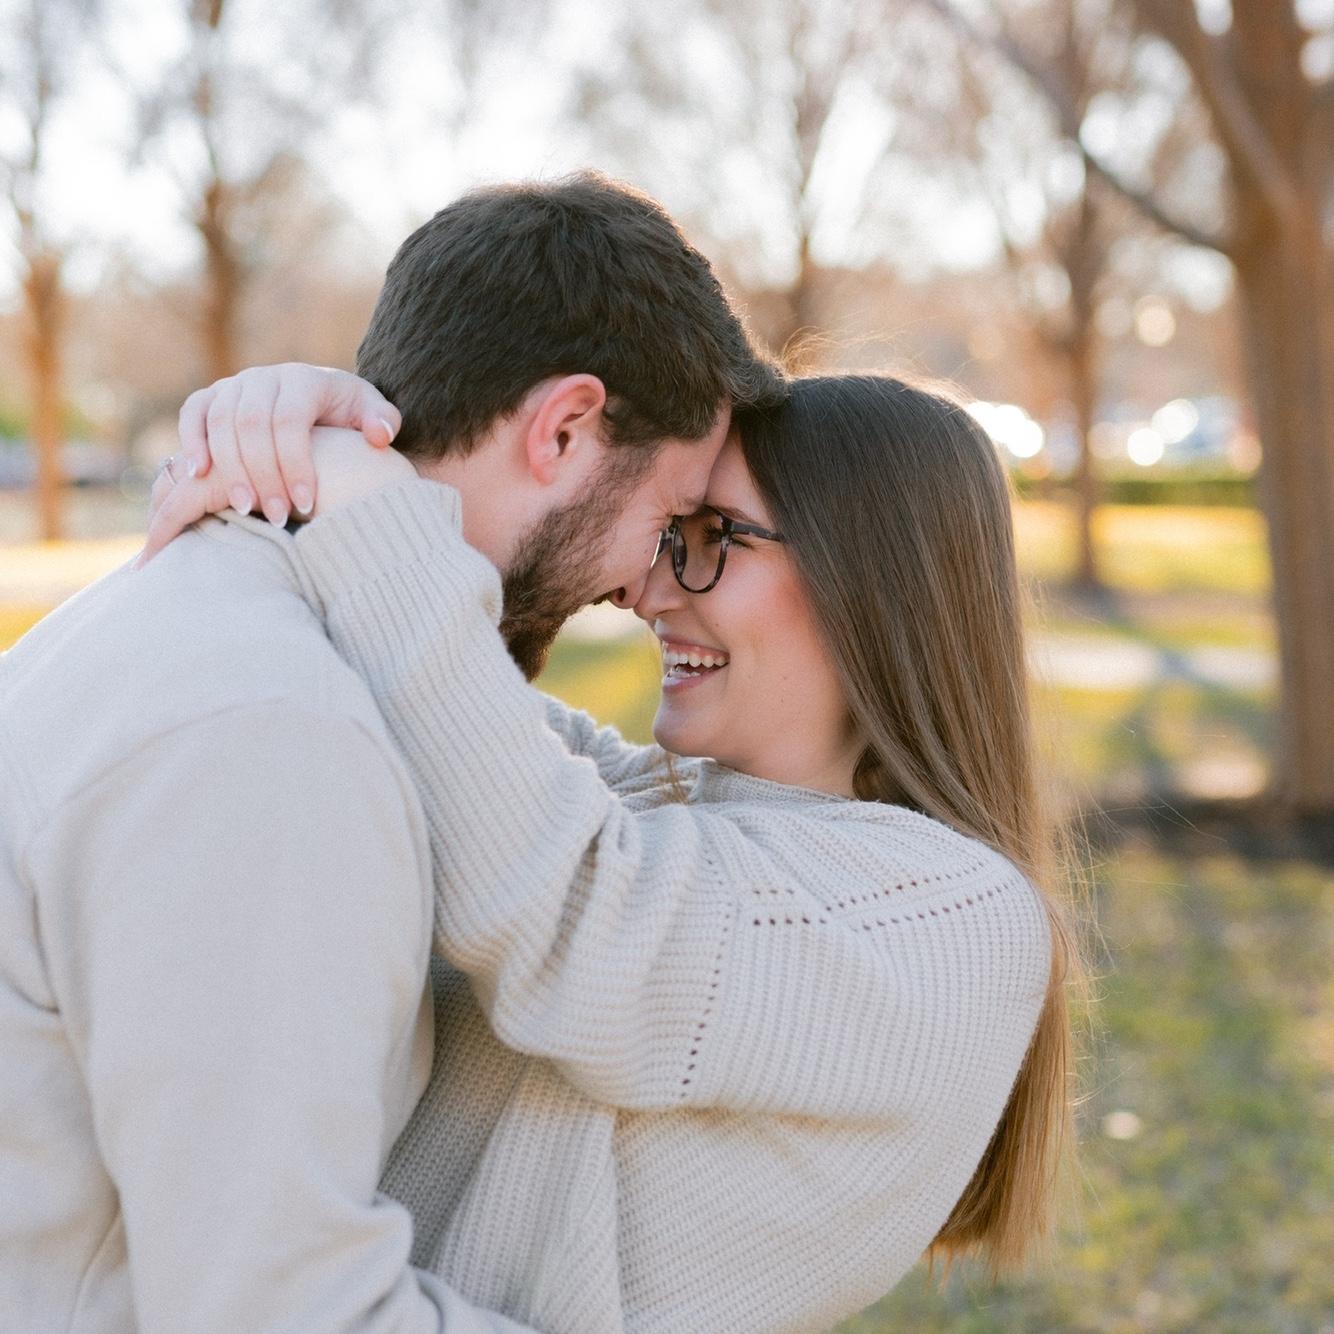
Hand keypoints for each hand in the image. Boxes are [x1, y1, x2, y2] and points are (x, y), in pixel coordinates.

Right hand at [139, 364, 402, 564]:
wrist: (318, 399)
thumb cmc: (347, 415)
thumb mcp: (370, 414)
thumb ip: (383, 420)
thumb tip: (379, 434)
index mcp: (305, 380)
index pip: (291, 420)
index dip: (295, 463)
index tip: (306, 504)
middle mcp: (265, 377)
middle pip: (252, 424)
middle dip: (263, 474)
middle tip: (277, 518)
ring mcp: (235, 385)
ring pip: (220, 421)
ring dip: (229, 468)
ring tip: (245, 509)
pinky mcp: (211, 397)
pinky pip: (193, 413)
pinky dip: (191, 441)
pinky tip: (197, 476)